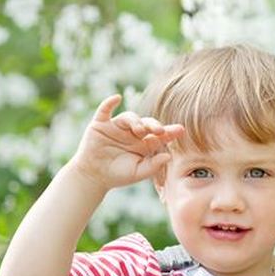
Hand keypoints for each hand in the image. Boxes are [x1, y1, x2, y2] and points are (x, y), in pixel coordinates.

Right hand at [69, 95, 183, 189]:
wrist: (94, 177)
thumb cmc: (118, 175)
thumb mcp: (138, 172)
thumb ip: (153, 165)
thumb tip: (168, 156)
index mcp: (144, 143)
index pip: (159, 135)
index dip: (170, 131)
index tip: (180, 130)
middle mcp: (132, 133)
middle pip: (147, 123)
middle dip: (154, 125)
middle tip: (159, 131)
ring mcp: (117, 127)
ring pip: (129, 117)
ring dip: (136, 121)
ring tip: (140, 131)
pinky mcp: (101, 125)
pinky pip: (105, 110)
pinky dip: (109, 103)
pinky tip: (116, 98)